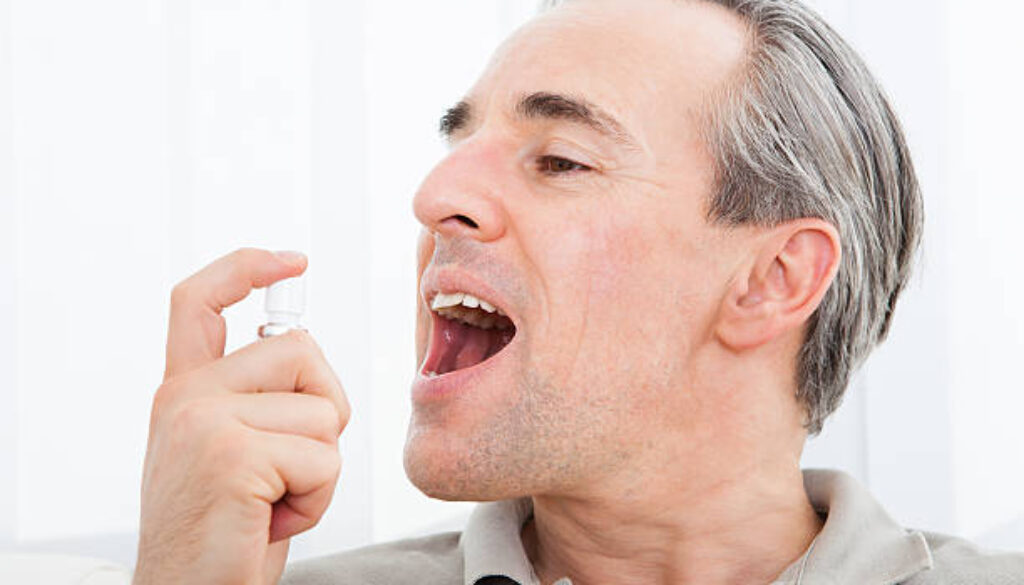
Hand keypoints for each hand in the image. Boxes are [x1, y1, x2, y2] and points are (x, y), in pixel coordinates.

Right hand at [133, 248, 349, 584]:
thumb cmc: (225, 532)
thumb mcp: (233, 450)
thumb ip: (254, 397)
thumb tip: (300, 347)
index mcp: (184, 391)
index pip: (198, 302)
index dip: (245, 268)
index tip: (290, 260)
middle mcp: (185, 397)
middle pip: (302, 349)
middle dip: (324, 409)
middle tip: (287, 468)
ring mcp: (203, 421)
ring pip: (323, 409)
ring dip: (320, 466)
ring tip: (273, 500)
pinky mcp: (230, 455)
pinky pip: (324, 457)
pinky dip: (317, 498)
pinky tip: (272, 520)